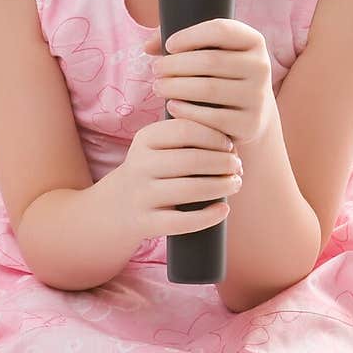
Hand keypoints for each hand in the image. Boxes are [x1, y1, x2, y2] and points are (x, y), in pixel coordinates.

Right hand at [114, 116, 242, 241]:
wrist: (114, 207)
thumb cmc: (151, 171)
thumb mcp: (156, 147)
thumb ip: (185, 135)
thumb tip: (231, 141)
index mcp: (144, 140)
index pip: (185, 130)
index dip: (214, 136)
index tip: (230, 145)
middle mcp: (140, 166)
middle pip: (191, 160)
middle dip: (223, 162)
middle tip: (238, 167)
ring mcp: (141, 196)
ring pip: (189, 190)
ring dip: (221, 186)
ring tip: (236, 184)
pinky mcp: (145, 222)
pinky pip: (181, 222)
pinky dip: (208, 217)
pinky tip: (224, 210)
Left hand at [142, 17, 275, 146]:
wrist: (250, 115)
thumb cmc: (221, 76)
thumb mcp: (211, 53)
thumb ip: (180, 42)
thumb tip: (148, 46)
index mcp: (254, 41)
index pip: (221, 30)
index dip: (190, 35)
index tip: (169, 46)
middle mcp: (261, 66)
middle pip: (210, 61)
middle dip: (175, 64)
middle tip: (155, 70)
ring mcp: (258, 96)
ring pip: (208, 89)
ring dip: (175, 87)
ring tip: (157, 87)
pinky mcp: (250, 123)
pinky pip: (212, 117)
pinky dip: (187, 111)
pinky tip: (172, 106)